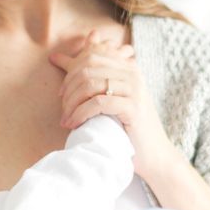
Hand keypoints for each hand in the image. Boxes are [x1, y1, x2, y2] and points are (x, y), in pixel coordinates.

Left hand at [50, 28, 172, 179]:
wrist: (154, 153)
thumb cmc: (127, 126)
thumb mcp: (110, 96)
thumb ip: (88, 76)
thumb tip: (55, 56)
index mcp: (127, 67)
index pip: (90, 56)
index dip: (70, 73)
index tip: (62, 94)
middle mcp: (132, 74)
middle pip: (88, 68)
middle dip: (69, 89)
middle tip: (63, 109)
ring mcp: (134, 89)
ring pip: (90, 84)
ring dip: (72, 103)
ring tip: (66, 119)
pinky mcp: (133, 107)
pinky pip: (98, 103)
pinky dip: (81, 113)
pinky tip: (74, 124)